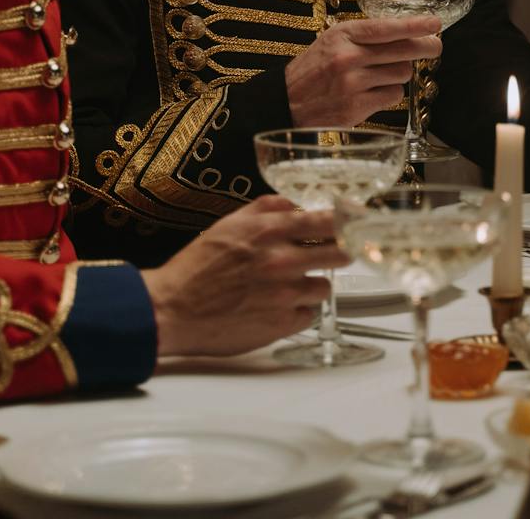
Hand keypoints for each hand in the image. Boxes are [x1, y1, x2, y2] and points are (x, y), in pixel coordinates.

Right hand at [142, 196, 347, 358]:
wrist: (172, 309)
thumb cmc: (196, 268)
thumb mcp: (228, 224)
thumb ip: (265, 209)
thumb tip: (292, 204)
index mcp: (270, 232)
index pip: (327, 220)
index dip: (347, 220)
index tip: (357, 220)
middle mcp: (282, 261)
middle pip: (340, 253)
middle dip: (339, 252)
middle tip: (332, 254)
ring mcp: (285, 295)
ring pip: (324, 286)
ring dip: (312, 284)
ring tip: (288, 286)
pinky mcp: (282, 325)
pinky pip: (307, 314)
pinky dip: (296, 311)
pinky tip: (275, 307)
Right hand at [283, 16, 441, 127]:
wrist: (285, 101)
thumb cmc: (313, 69)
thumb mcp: (332, 41)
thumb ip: (364, 36)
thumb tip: (407, 33)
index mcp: (342, 35)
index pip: (386, 28)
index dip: (415, 25)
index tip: (435, 23)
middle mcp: (348, 57)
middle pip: (404, 51)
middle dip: (426, 47)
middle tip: (434, 46)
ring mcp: (352, 84)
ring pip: (402, 74)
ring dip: (400, 73)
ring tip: (383, 73)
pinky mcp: (356, 108)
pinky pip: (393, 96)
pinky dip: (390, 93)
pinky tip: (374, 91)